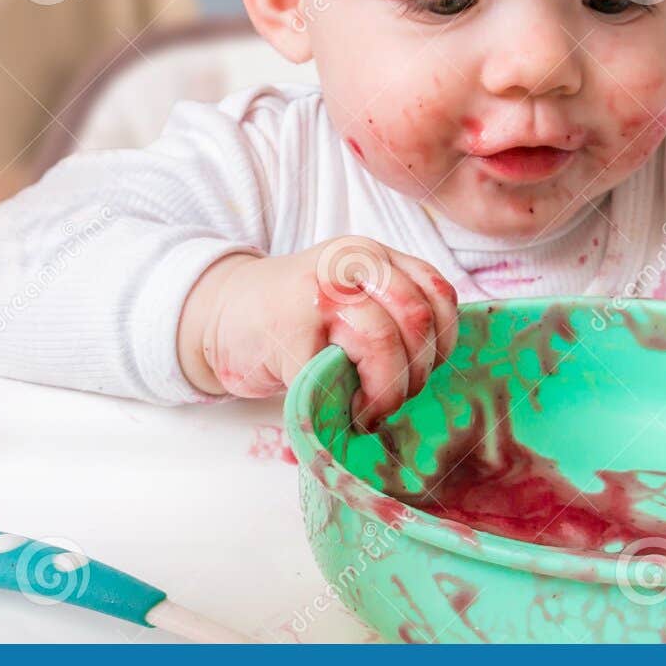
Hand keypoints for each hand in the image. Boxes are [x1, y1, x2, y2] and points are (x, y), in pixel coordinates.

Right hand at [177, 236, 458, 428]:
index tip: (425, 369)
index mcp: (372, 255)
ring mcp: (321, 293)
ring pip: (386, 343)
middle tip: (395, 397)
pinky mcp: (293, 330)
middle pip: (417, 319)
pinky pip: (343, 372)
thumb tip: (436, 364)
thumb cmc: (294, 317)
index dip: (443, 341)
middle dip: (417, 371)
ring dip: (389, 390)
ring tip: (371, 408)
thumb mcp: (351, 294)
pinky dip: (355, 403)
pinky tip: (345, 411)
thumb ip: (391, 310)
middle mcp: (351, 264)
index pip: (437, 292)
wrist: (222, 315)